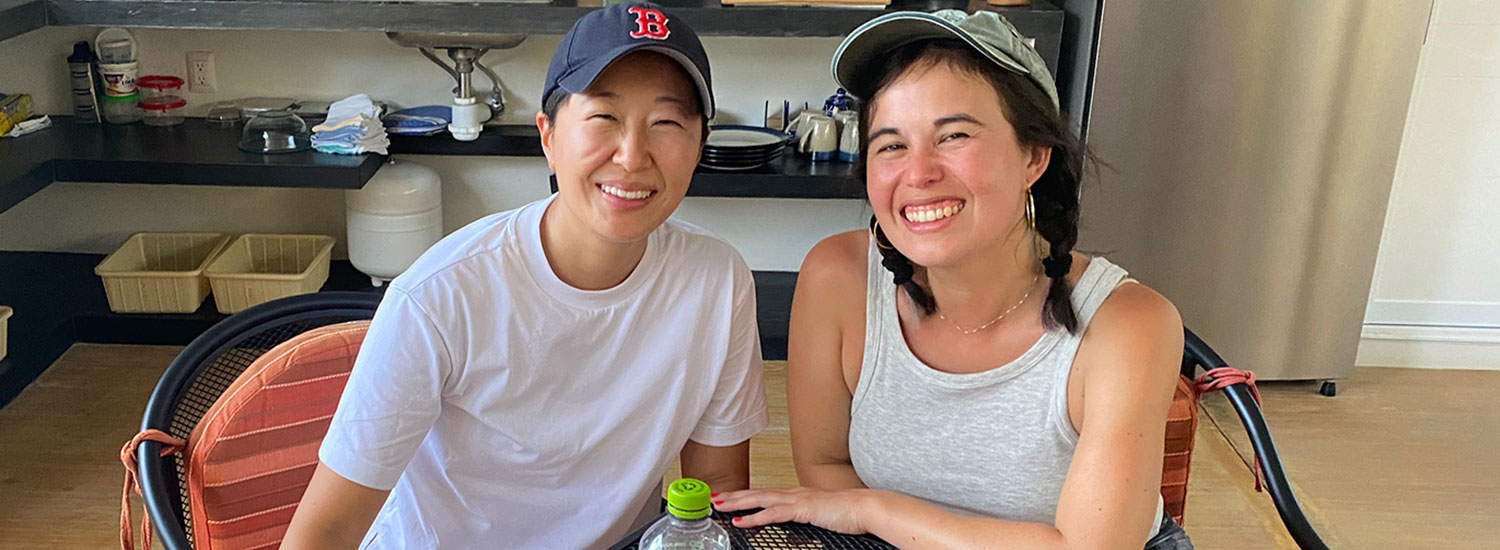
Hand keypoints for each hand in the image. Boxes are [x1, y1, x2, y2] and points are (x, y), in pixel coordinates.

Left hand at [712, 487, 873, 534]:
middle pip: (757, 493)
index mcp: (797, 495)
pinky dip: (755, 517)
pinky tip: (742, 520)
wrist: (865, 509)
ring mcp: (798, 499)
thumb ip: (804, 520)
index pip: (765, 494)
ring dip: (738, 502)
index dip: (746, 496)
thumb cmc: (847, 514)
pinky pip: (774, 513)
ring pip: (761, 499)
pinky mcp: (803, 508)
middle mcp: (794, 493)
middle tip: (713, 498)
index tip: (729, 498)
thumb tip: (795, 530)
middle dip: (734, 495)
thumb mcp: (820, 518)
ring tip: (719, 505)